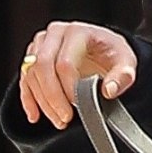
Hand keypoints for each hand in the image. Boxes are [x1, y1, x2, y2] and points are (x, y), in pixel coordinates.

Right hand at [18, 21, 137, 128]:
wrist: (103, 48)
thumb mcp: (126, 62)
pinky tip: (35, 115)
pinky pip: (25, 78)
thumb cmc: (112, 53)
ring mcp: (42, 43)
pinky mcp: (33, 56)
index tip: (79, 106)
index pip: (65, 62)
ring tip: (59, 120)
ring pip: (31, 74)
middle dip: (53, 97)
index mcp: (78, 32)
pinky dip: (28, 99)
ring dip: (42, 102)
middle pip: (43, 67)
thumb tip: (110, 90)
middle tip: (65, 118)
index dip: (70, 88)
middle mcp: (56, 34)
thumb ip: (122, 77)